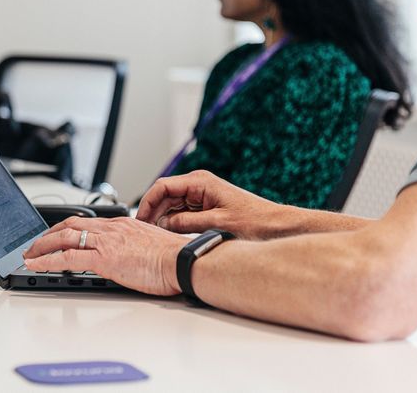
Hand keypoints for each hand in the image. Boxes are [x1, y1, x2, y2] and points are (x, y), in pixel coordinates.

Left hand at [22, 216, 186, 294]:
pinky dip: (47, 260)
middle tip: (34, 245)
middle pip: (69, 225)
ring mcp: (105, 241)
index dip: (65, 227)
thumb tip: (127, 256)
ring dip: (42, 247)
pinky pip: (67, 257)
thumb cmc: (173, 258)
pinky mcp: (103, 258)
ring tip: (29, 255)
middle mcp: (110, 228)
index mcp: (121, 224)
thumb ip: (133, 246)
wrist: (183, 261)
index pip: (86, 221)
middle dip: (47, 235)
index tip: (55, 234)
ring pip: (63, 238)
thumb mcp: (148, 245)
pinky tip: (36, 265)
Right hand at [136, 170, 283, 238]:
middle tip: (144, 231)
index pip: (162, 186)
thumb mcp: (216, 223)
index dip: (148, 203)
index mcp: (200, 181)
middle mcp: (199, 185)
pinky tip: (169, 234)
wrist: (276, 225)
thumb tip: (163, 225)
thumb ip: (186, 223)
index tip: (140, 219)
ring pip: (171, 204)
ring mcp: (202, 195)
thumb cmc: (254, 220)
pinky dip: (174, 222)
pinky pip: (182, 211)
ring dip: (163, 218)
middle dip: (153, 212)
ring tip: (155, 235)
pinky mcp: (205, 206)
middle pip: (164, 195)